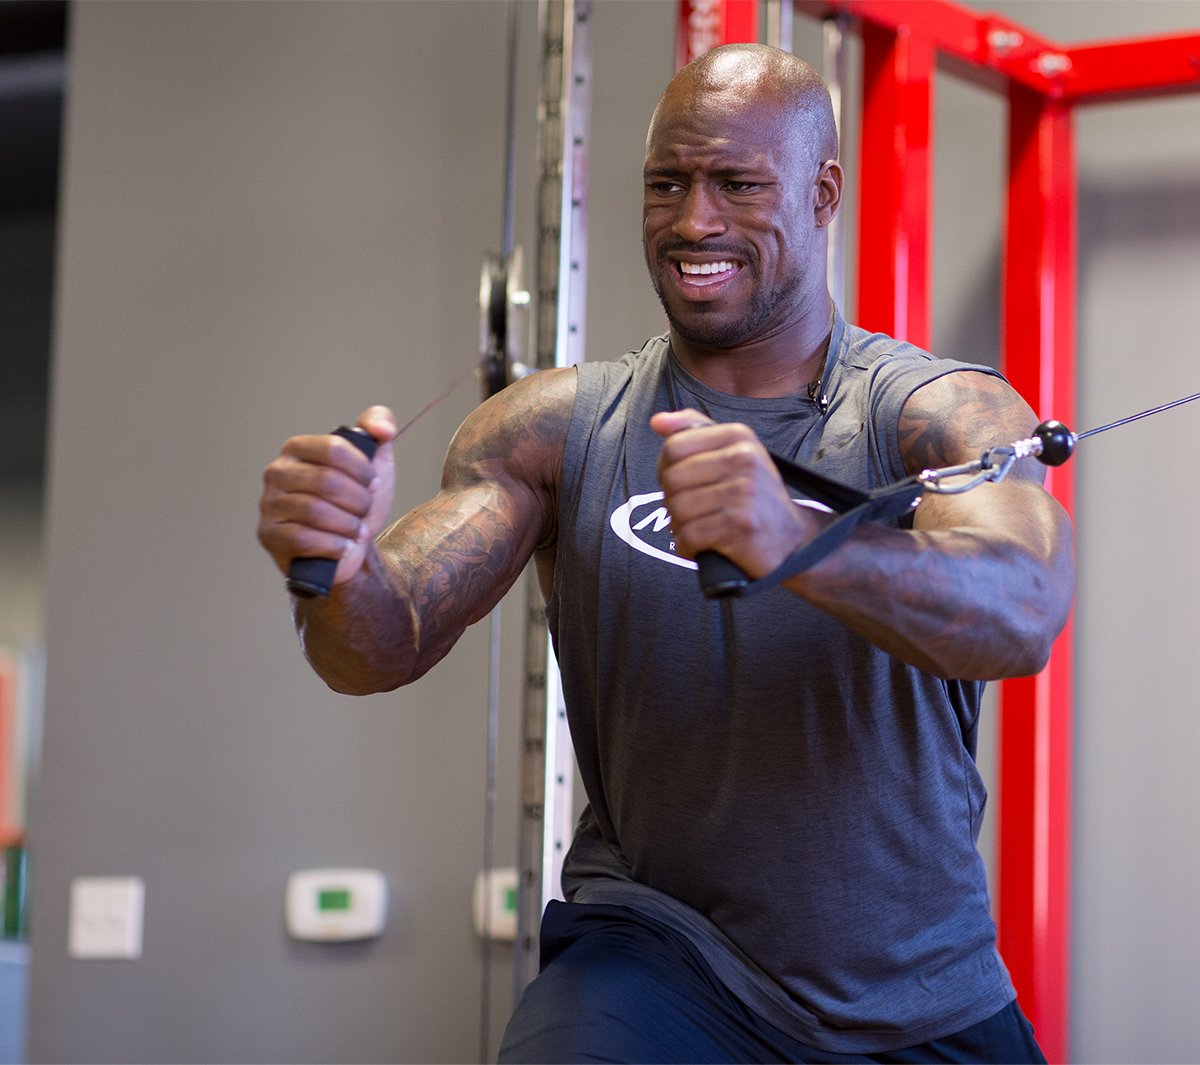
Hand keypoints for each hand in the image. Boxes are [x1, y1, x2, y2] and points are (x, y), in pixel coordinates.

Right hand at [258, 406, 397, 590]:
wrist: (351, 546)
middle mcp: (277, 472)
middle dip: (358, 501)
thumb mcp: (375, 460)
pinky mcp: (269, 535)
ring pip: (315, 510)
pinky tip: (344, 546)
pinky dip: (332, 544)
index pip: (332, 448)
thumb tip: (383, 429)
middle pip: (326, 480)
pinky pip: (303, 538)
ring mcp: (269, 504)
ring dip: (348, 524)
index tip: (374, 484)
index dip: (362, 469)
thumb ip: (379, 426)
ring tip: (357, 530)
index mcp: (297, 448)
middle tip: (365, 512)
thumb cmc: (357, 501)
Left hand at [651, 408, 817, 579]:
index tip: (683, 485)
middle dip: (672, 501)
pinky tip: (700, 547)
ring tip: (698, 528)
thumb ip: (694, 432)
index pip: (674, 447)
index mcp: (739, 436)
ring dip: (679, 526)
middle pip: (671, 478)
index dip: (666, 470)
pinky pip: (689, 536)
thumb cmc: (754, 496)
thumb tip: (657, 421)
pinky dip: (687, 547)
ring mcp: (745, 493)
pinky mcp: (742, 526)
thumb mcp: (733, 454)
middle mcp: (744, 459)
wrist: (793, 539)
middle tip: (691, 512)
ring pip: (677, 508)